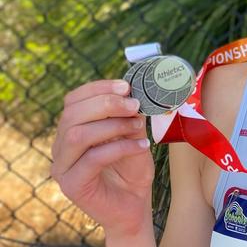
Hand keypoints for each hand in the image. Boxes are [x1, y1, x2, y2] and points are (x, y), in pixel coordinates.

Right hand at [51, 79, 154, 239]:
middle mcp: (61, 146)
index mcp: (71, 128)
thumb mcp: (132, 134)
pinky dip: (120, 148)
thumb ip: (128, 115)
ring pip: (78, 134)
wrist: (134, 204)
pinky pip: (92, 158)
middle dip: (107, 104)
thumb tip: (133, 92)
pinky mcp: (72, 185)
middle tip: (134, 105)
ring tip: (138, 127)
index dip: (99, 88)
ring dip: (113, 125)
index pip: (73, 99)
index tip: (126, 86)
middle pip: (72, 114)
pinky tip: (141, 146)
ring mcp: (62, 166)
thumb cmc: (131, 167)